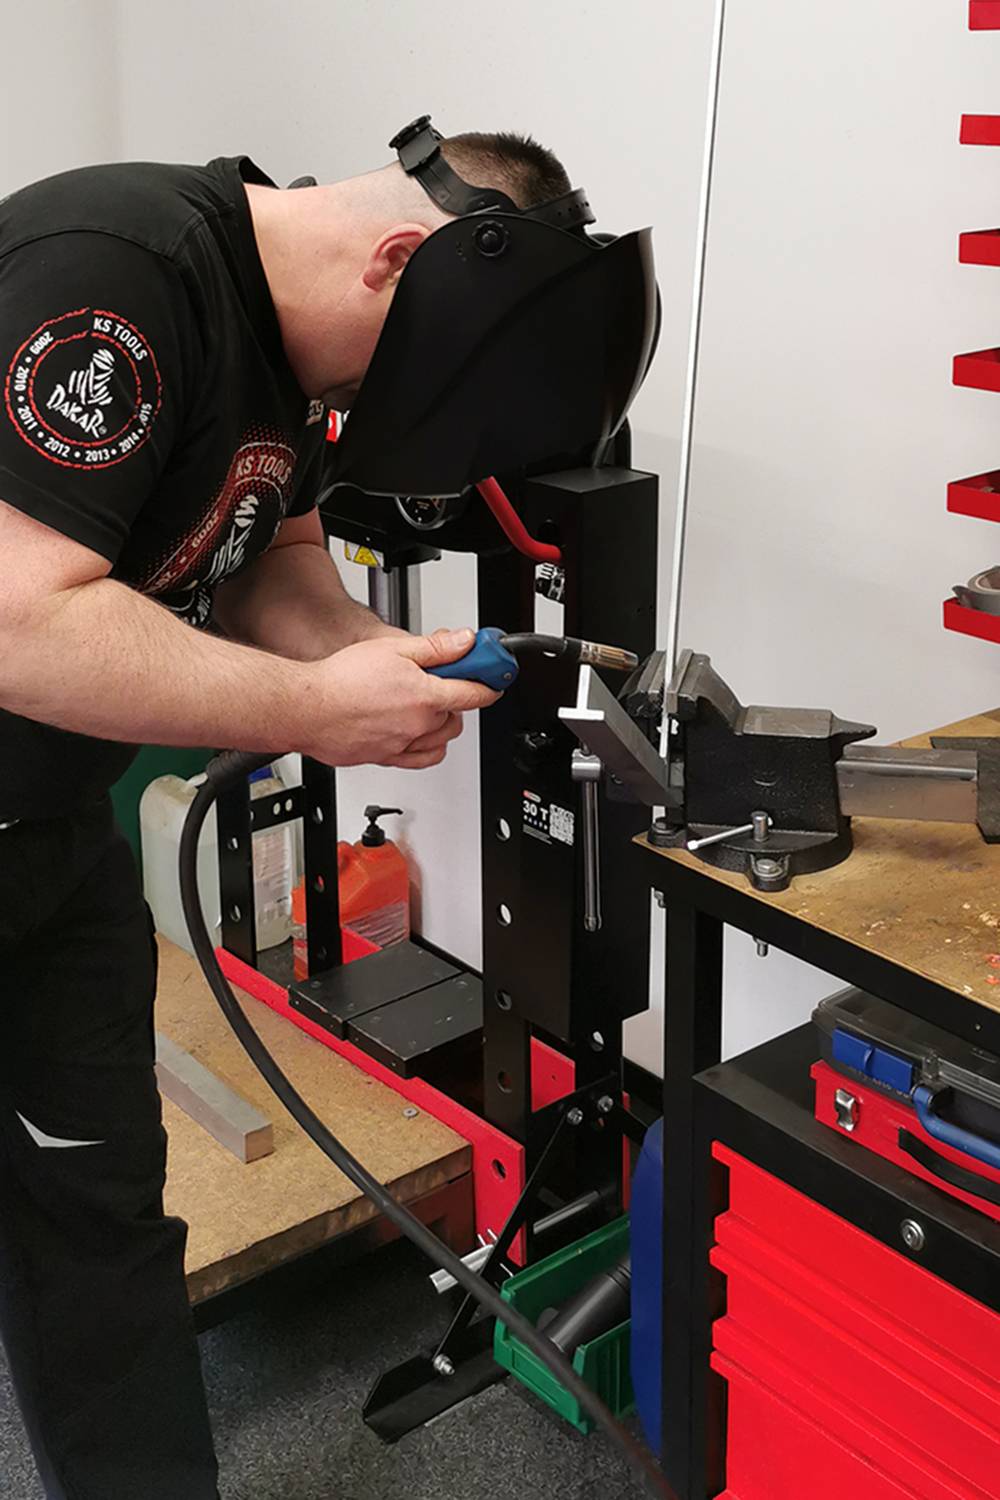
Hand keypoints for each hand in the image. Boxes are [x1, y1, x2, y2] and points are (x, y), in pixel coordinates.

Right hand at [300, 628, 498, 768]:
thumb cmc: (340, 680)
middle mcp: (418, 725)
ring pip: (442, 739)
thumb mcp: (393, 649)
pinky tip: (421, 734)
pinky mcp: (386, 758)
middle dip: (458, 698)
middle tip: (445, 681)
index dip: (489, 682)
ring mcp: (403, 745)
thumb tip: (465, 642)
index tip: (494, 676)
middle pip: (458, 716)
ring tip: (427, 704)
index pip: (474, 693)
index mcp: (425, 696)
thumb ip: (435, 648)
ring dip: (444, 723)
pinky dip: (429, 747)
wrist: (306, 708)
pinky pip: (422, 759)